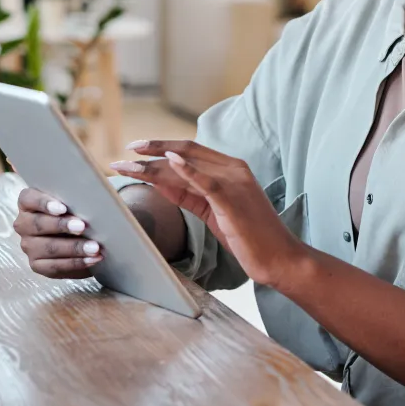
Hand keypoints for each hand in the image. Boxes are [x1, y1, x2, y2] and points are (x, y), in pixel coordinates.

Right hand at [13, 187, 104, 278]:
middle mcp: (23, 224)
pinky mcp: (38, 265)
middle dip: (62, 226)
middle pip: (37, 225)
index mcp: (28, 202)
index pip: (28, 199)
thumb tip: (79, 171)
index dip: (44, 203)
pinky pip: (55, 266)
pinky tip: (93, 259)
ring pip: (48, 248)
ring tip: (95, 247)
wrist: (86, 233)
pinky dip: (76, 263)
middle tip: (83, 226)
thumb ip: (74, 186)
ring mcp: (29, 246)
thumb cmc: (80, 208)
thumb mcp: (77, 195)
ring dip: (73, 248)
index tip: (63, 207)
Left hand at [110, 141, 306, 286]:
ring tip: (128, 165)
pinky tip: (168, 161)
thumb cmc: (249, 237)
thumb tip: (160, 182)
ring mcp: (234, 182)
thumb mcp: (214, 211)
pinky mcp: (233, 200)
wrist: (279, 258)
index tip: (136, 149)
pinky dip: (187, 169)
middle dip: (152, 151)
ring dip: (154, 164)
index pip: (190, 150)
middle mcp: (233, 169)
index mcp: (231, 168)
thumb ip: (190, 194)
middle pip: (185, 152)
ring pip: (188, 165)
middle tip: (125, 152)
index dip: (161, 147)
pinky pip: (206, 181)